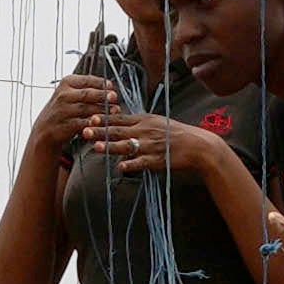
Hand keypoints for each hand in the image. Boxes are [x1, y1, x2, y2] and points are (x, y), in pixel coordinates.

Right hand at [30, 66, 118, 166]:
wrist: (45, 130)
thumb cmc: (63, 110)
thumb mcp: (71, 94)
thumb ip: (87, 89)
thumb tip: (110, 88)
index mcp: (66, 83)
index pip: (87, 80)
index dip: (101, 83)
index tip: (111, 87)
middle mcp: (63, 95)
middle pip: (88, 94)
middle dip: (103, 96)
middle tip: (115, 98)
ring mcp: (62, 111)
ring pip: (87, 109)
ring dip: (102, 111)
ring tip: (114, 112)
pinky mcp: (64, 125)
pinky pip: (83, 123)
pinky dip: (94, 124)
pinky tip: (104, 124)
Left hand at [101, 107, 253, 194]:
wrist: (199, 146)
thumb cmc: (178, 135)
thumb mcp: (158, 123)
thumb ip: (140, 124)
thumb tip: (122, 126)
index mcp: (146, 120)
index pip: (121, 118)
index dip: (105, 118)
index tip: (90, 116)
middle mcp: (146, 131)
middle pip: (119, 130)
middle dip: (101, 131)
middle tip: (84, 130)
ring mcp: (151, 146)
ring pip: (127, 145)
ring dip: (111, 147)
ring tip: (96, 147)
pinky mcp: (157, 159)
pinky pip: (141, 162)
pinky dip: (131, 164)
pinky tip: (120, 167)